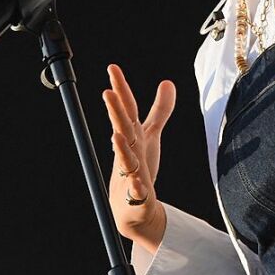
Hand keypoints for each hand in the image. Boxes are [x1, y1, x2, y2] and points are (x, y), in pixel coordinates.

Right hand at [102, 63, 175, 252]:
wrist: (134, 207)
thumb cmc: (141, 166)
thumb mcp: (151, 135)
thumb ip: (160, 110)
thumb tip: (167, 82)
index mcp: (132, 136)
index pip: (126, 109)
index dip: (121, 88)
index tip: (112, 67)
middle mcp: (128, 151)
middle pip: (122, 129)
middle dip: (115, 112)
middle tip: (107, 93)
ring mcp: (130, 172)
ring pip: (125, 158)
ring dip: (121, 147)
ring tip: (116, 134)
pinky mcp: (136, 194)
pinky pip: (136, 190)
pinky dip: (136, 186)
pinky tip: (137, 183)